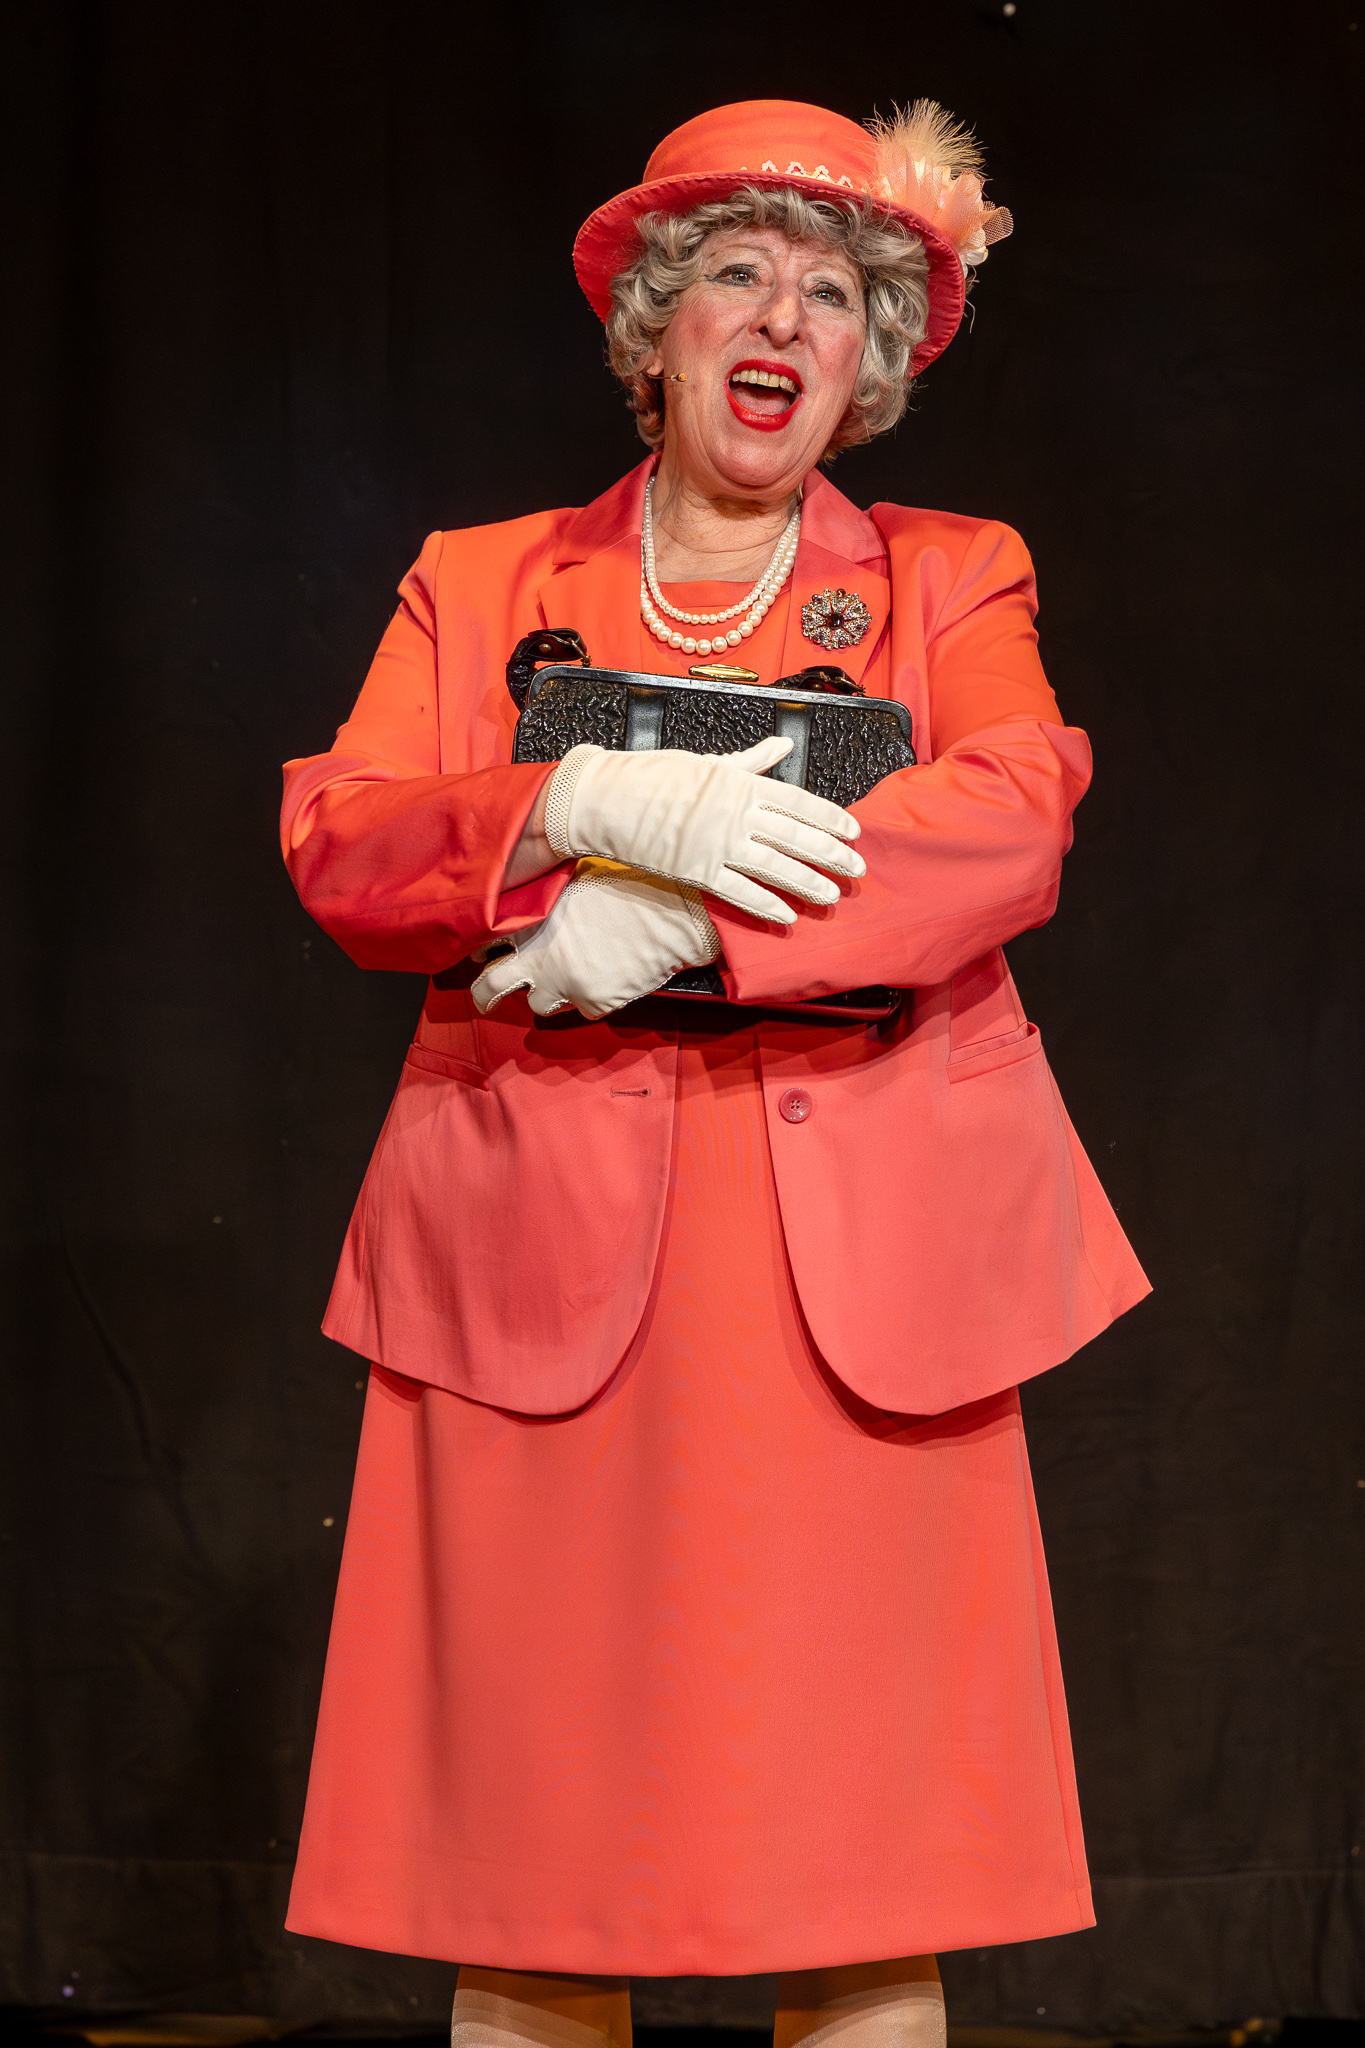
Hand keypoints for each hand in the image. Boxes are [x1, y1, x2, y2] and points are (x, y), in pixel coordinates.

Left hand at [471, 860, 720, 1019]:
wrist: (668, 914)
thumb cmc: (626, 893)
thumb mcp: (571, 889)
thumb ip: (544, 909)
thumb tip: (529, 922)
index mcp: (531, 924)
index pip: (485, 946)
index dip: (483, 956)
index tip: (486, 960)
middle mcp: (538, 956)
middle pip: (490, 987)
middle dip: (484, 998)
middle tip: (486, 1003)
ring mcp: (563, 983)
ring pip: (539, 1005)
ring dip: (552, 996)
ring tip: (576, 975)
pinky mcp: (590, 1003)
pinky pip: (583, 1011)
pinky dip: (593, 999)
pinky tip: (611, 976)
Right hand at [541, 735, 863, 924]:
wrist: (608, 799)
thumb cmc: (655, 775)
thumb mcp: (709, 760)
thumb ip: (751, 759)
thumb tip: (783, 745)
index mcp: (741, 783)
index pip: (798, 802)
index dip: (830, 818)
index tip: (854, 831)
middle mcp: (736, 814)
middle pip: (795, 837)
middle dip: (831, 854)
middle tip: (857, 869)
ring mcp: (718, 844)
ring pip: (775, 867)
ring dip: (808, 883)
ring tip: (832, 896)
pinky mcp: (697, 871)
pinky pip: (739, 892)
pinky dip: (766, 905)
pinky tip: (788, 915)